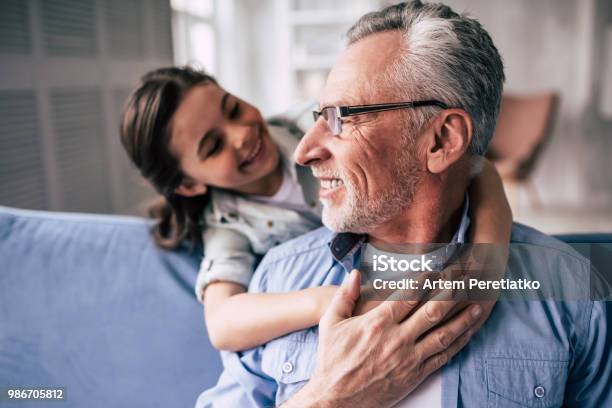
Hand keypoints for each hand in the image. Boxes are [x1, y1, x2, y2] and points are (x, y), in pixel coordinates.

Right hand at [286, 269, 484, 407]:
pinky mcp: (415, 375)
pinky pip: (442, 357)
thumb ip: (344, 296)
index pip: (409, 296)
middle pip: (432, 311)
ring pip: (443, 334)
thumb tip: (355, 272)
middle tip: (464, 279)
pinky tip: (467, 334)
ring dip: (462, 319)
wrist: (337, 398)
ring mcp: (409, 358)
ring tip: (477, 305)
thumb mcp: (331, 323)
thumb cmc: (332, 359)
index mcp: (378, 323)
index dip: (426, 280)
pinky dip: (457, 343)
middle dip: (450, 292)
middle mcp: (397, 339)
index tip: (438, 268)